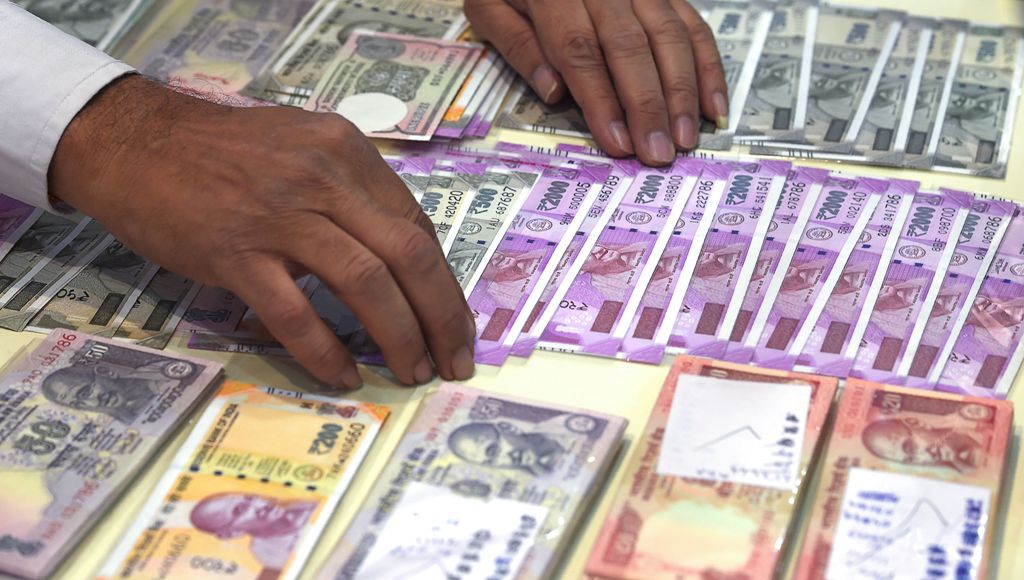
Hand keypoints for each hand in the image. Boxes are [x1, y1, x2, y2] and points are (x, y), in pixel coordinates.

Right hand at [49, 75, 475, 388]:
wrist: (134, 144)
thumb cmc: (222, 153)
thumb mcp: (303, 149)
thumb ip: (351, 192)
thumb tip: (401, 258)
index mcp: (347, 152)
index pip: (416, 225)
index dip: (444, 282)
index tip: (455, 323)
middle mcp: (323, 178)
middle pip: (407, 254)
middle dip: (442, 316)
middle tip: (454, 362)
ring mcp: (280, 215)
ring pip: (365, 283)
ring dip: (399, 337)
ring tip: (412, 372)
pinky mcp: (236, 252)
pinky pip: (296, 313)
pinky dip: (327, 351)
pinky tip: (344, 375)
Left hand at [465, 0, 727, 165]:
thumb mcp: (487, 4)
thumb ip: (515, 43)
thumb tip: (553, 90)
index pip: (580, 49)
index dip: (600, 99)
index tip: (617, 142)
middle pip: (630, 46)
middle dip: (647, 105)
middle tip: (658, 153)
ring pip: (669, 36)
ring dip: (682, 91)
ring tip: (685, 139)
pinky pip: (692, 25)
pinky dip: (708, 67)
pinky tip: (714, 107)